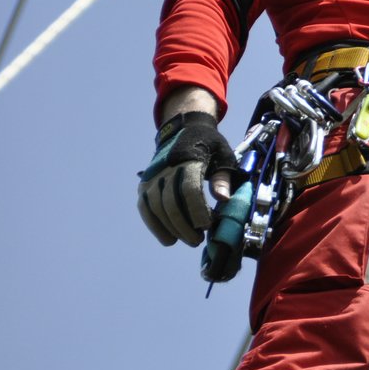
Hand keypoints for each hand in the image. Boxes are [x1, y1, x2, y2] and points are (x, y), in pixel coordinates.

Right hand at [137, 112, 239, 246]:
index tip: (207, 226)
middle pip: (170, 202)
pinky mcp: (145, 183)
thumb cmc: (209, 144)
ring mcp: (152, 176)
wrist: (183, 129)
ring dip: (170, 228)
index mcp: (188, 158)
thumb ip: (223, 177)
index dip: (197, 210)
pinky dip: (154, 225)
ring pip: (156, 207)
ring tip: (186, 240)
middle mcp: (166, 168)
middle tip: (197, 240)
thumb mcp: (223, 155)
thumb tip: (224, 199)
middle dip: (184, 225)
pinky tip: (167, 238)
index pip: (189, 189)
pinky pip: (145, 207)